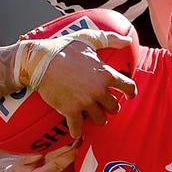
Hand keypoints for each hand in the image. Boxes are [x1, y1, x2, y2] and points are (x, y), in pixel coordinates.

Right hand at [19, 31, 137, 138]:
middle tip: (104, 105)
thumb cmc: (64, 47)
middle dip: (110, 107)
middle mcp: (99, 90)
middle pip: (114, 107)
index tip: (129, 96)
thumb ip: (110, 39)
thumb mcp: (89, 39)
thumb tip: (127, 39)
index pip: (128, 87)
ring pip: (100, 120)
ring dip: (97, 119)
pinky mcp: (70, 110)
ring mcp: (85, 102)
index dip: (130, 92)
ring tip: (92, 116)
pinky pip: (78, 128)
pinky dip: (77, 131)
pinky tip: (76, 132)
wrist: (40, 60)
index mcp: (106, 73)